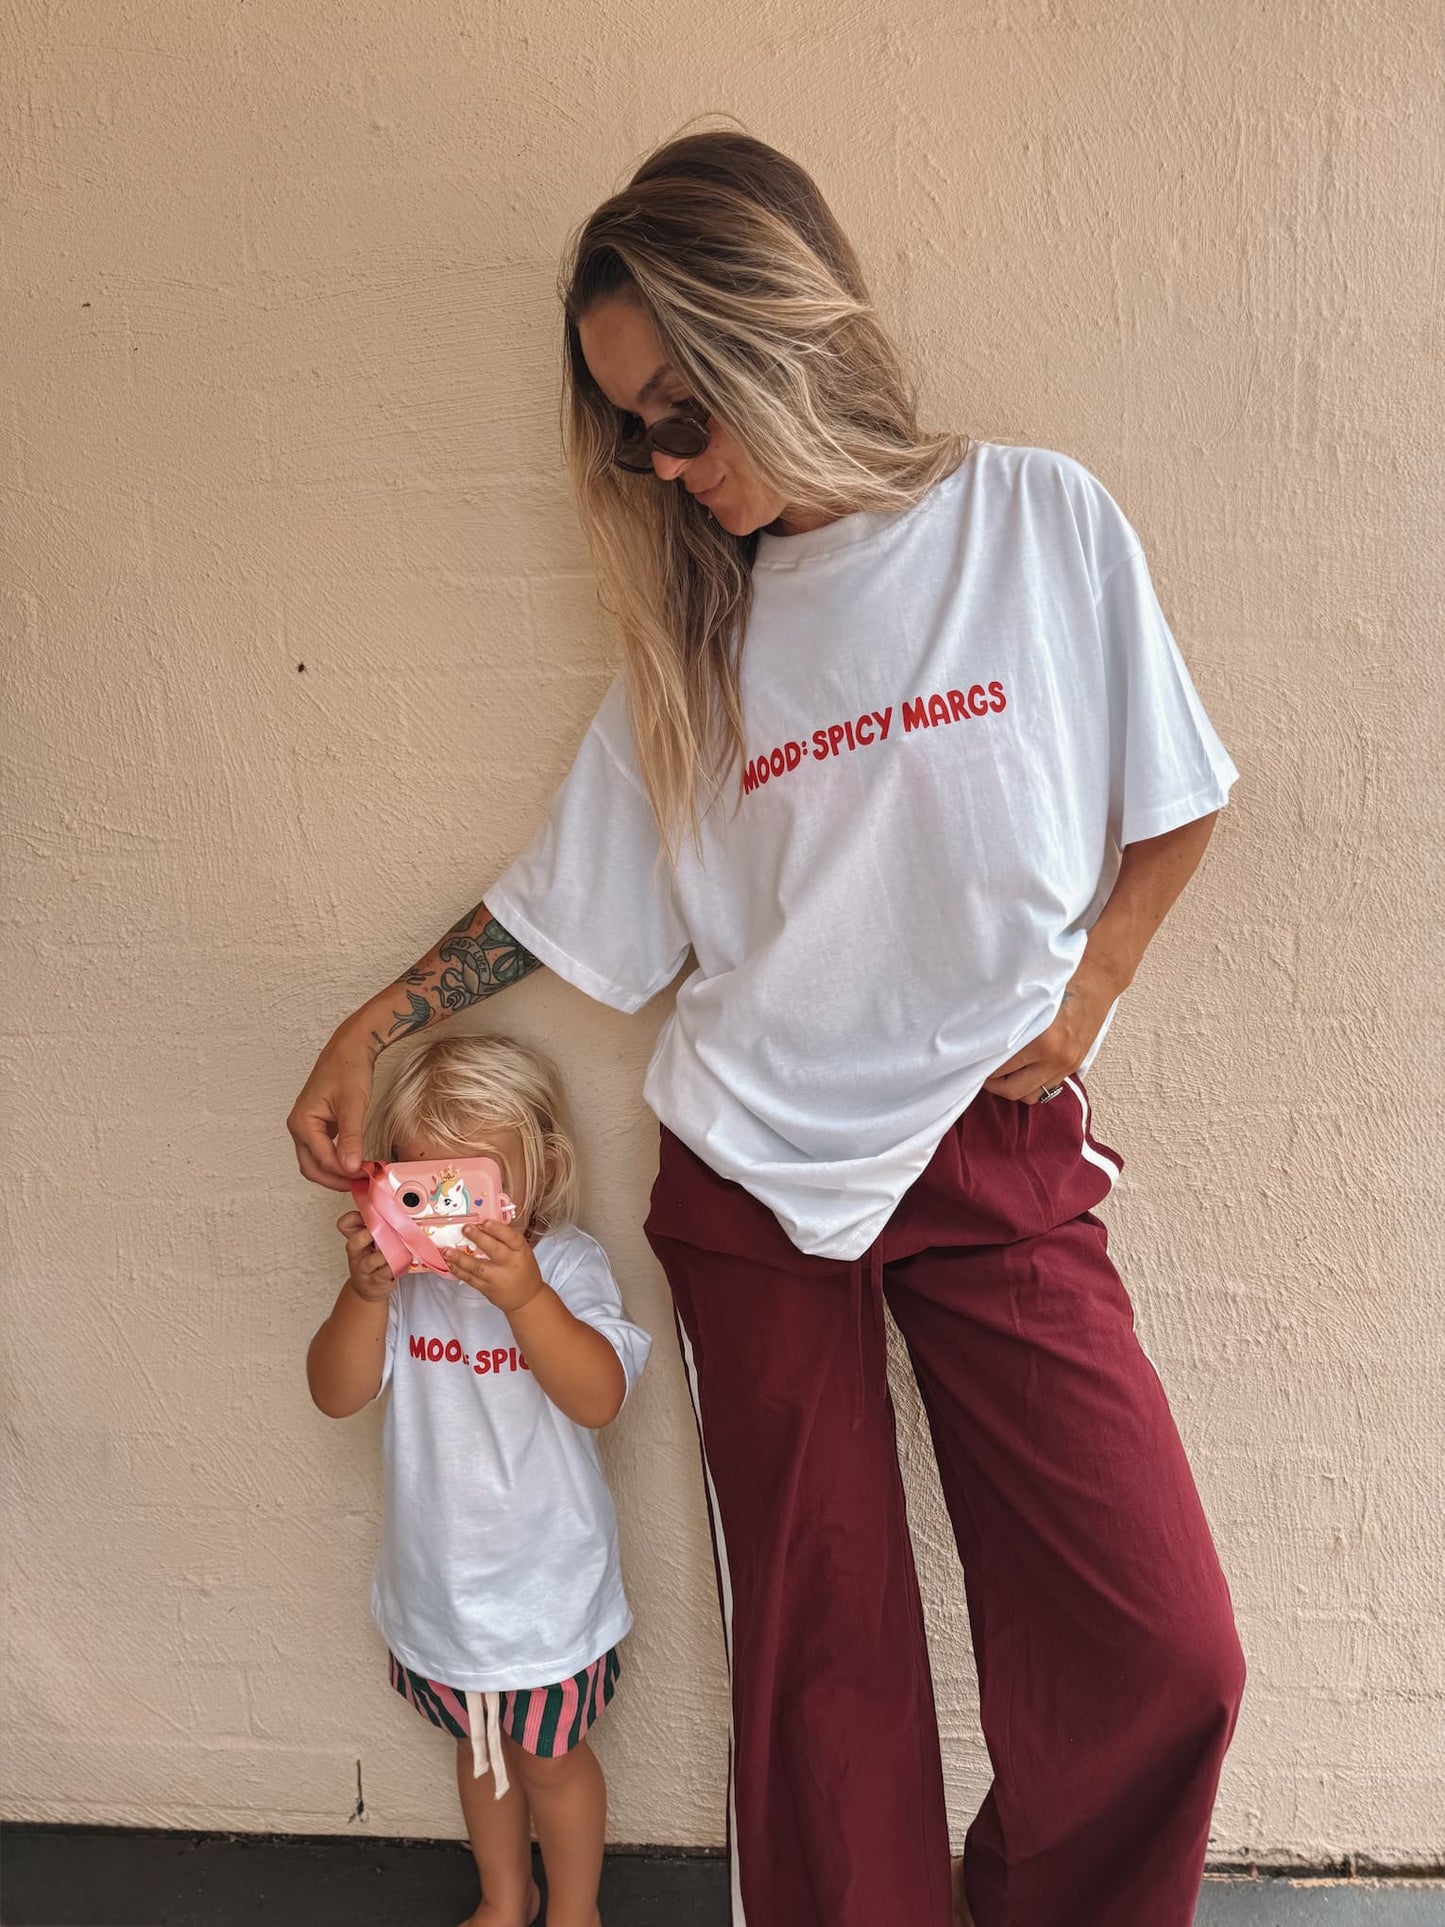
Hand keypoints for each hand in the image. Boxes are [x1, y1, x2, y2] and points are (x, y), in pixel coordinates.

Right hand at [289, 1018, 378, 1190]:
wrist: (349, 1049)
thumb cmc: (348, 1069)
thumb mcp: (353, 1105)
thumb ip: (351, 1138)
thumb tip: (351, 1167)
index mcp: (302, 1122)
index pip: (321, 1160)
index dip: (343, 1172)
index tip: (365, 1176)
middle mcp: (299, 1126)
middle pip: (312, 1167)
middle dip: (335, 1179)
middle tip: (360, 1184)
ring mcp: (306, 1126)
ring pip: (315, 1161)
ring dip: (335, 1172)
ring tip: (359, 1176)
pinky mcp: (317, 1125)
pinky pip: (322, 1150)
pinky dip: (336, 1160)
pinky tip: (354, 1162)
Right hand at [337, 1209, 396, 1302]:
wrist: (368, 1288)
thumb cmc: (372, 1260)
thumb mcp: (370, 1241)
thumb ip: (377, 1225)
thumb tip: (396, 1205)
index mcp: (355, 1238)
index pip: (344, 1224)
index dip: (354, 1217)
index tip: (370, 1213)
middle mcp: (357, 1253)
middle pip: (354, 1242)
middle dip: (372, 1234)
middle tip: (388, 1230)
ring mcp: (365, 1268)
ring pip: (374, 1259)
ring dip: (389, 1252)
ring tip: (401, 1247)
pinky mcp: (376, 1281)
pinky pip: (386, 1273)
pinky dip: (397, 1266)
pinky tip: (404, 1260)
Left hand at [446, 1221, 545, 1316]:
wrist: (526, 1298)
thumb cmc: (524, 1270)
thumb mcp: (522, 1252)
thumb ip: (506, 1240)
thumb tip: (484, 1225)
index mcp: (521, 1252)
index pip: (512, 1238)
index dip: (498, 1229)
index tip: (486, 1222)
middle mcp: (509, 1264)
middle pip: (494, 1250)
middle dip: (478, 1238)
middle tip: (465, 1228)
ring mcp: (497, 1278)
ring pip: (477, 1267)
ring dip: (460, 1258)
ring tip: (447, 1250)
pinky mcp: (486, 1288)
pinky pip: (470, 1279)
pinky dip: (459, 1271)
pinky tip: (450, 1263)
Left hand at [983, 951, 1118, 1104]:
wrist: (1099, 979)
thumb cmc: (1061, 982)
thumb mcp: (1030, 999)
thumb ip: (1009, 1022)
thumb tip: (980, 1038)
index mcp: (1043, 1041)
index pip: (1000, 1068)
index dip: (980, 1066)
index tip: (969, 1059)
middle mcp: (1055, 1059)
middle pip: (1013, 1090)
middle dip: (992, 1084)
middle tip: (979, 1069)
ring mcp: (1067, 1066)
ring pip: (1030, 1096)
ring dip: (1012, 1088)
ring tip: (1000, 1073)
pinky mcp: (1074, 1066)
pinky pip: (1047, 1088)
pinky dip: (1031, 1084)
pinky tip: (1021, 1070)